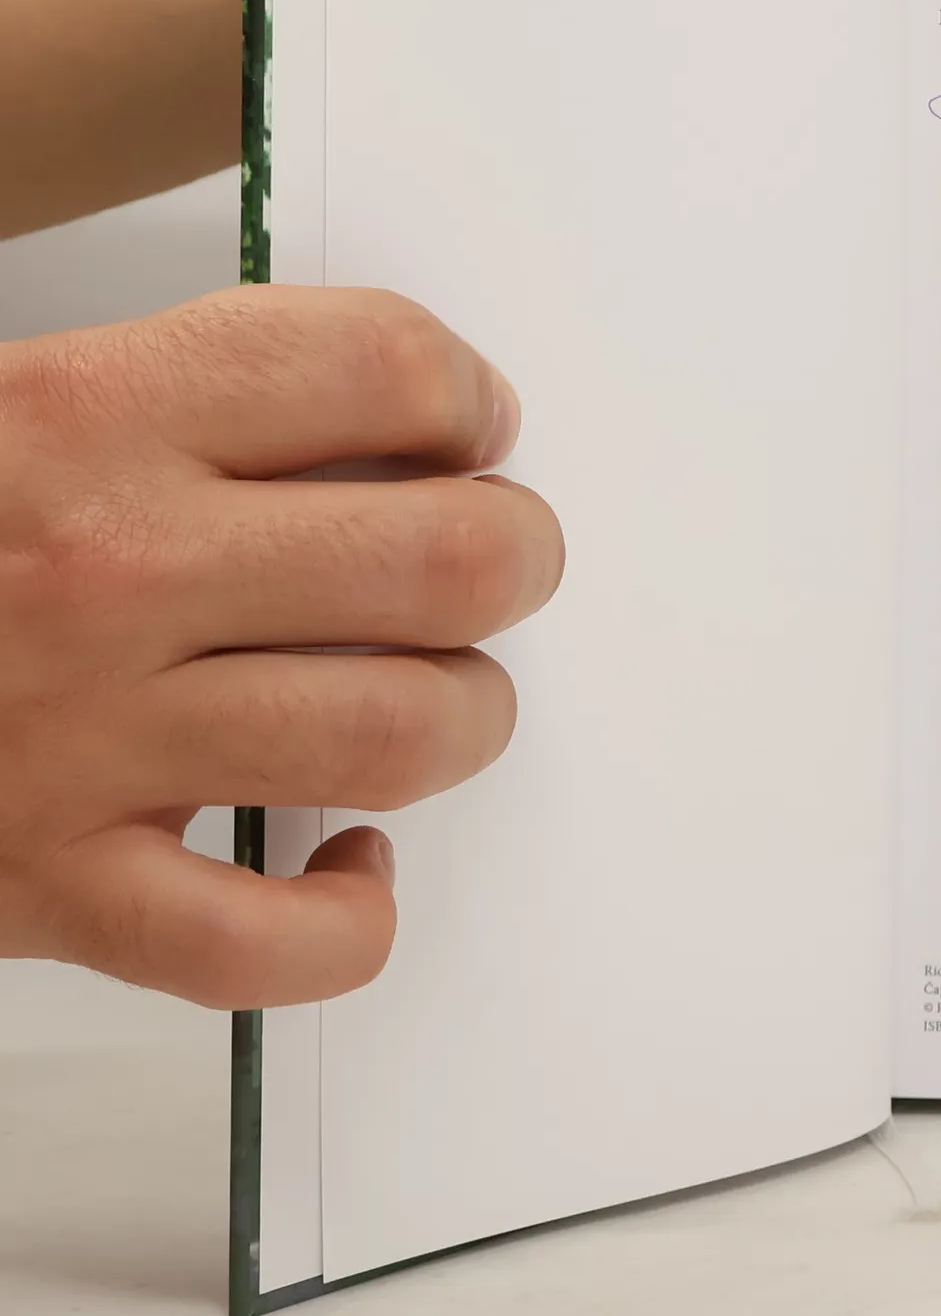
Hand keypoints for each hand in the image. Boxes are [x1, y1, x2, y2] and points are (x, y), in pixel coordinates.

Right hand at [0, 287, 564, 1006]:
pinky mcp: (52, 890)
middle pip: (446, 559)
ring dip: (468, 716)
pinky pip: (271, 947)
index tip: (468, 429)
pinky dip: (349, 920)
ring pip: (401, 734)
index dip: (465, 398)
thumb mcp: (17, 399)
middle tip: (497, 557)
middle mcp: (102, 570)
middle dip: (516, 556)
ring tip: (440, 696)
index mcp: (86, 414)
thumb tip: (407, 413)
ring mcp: (80, 743)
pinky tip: (348, 860)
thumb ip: (195, 390)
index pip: (378, 369)